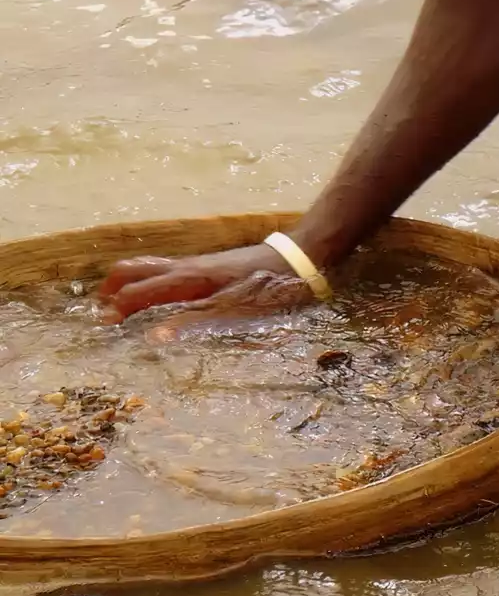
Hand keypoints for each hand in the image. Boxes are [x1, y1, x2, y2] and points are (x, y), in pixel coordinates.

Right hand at [97, 244, 314, 322]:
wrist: (298, 259)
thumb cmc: (267, 288)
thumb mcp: (232, 312)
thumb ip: (191, 323)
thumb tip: (153, 336)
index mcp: (187, 278)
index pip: (138, 291)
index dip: (117, 308)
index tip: (103, 326)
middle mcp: (186, 267)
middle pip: (135, 269)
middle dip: (114, 287)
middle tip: (103, 311)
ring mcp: (196, 264)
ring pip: (150, 267)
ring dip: (130, 283)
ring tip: (120, 305)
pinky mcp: (207, 266)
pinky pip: (166, 270)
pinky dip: (149, 281)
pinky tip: (156, 297)